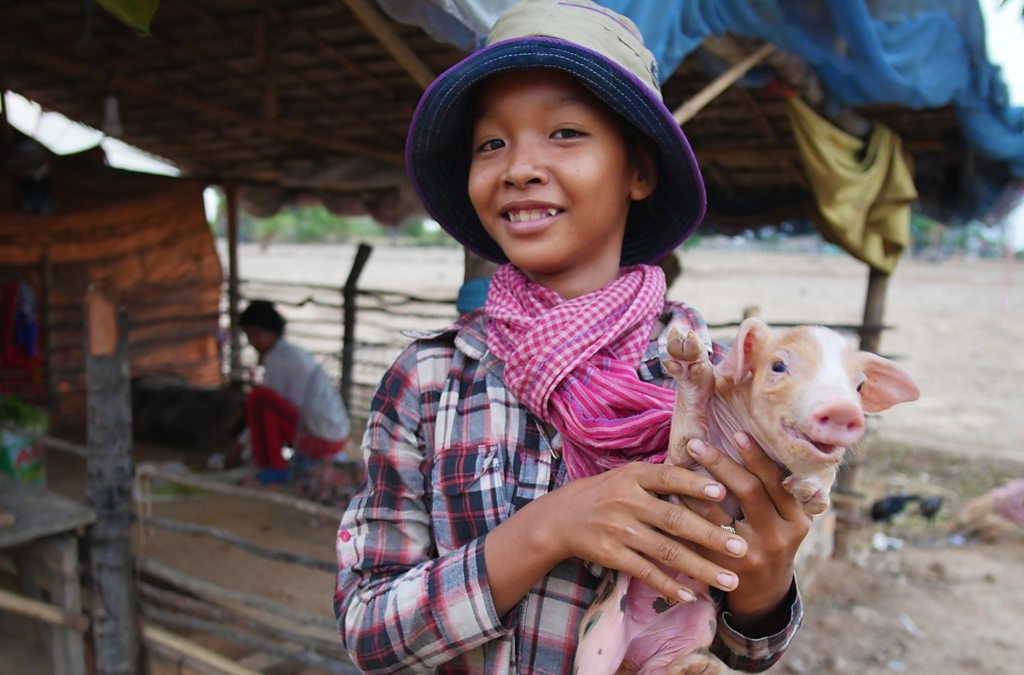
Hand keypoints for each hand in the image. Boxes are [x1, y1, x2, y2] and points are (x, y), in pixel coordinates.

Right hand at [531, 462, 748, 602]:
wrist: (559, 518)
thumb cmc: (604, 493)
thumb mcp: (627, 475)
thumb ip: (660, 480)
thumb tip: (709, 482)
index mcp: (633, 476)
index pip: (668, 477)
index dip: (694, 485)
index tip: (723, 492)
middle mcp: (626, 501)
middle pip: (675, 520)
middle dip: (711, 535)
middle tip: (741, 548)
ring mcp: (618, 529)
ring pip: (666, 551)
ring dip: (700, 568)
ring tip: (729, 579)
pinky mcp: (611, 554)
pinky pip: (645, 572)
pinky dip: (668, 585)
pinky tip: (690, 595)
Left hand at [683, 433, 809, 633]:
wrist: (765, 592)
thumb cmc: (772, 540)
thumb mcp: (787, 519)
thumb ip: (776, 490)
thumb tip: (747, 442)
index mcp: (796, 520)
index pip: (776, 481)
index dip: (757, 457)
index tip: (737, 434)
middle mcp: (778, 537)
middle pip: (749, 491)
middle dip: (722, 464)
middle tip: (697, 443)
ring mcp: (751, 555)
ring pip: (720, 514)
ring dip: (697, 486)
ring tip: (678, 462)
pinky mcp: (724, 568)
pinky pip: (700, 534)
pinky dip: (687, 510)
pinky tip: (672, 492)